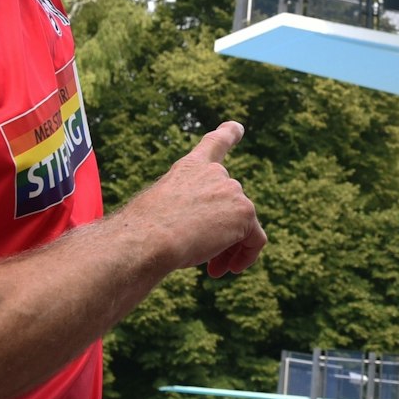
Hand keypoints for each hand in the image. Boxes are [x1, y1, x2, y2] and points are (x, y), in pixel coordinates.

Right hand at [123, 121, 267, 277]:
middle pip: (231, 207)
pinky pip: (256, 239)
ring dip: (228, 250)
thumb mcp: (161, 212)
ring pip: (242, 227)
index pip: (214, 145)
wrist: (147, 238)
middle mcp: (215, 173)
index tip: (237, 127)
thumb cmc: (143, 232)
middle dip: (220, 235)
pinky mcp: (245, 211)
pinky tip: (227, 270)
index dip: (227, 134)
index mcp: (190, 169)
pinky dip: (246, 257)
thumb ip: (188, 212)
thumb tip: (205, 231)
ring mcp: (232, 190)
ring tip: (213, 271)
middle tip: (205, 262)